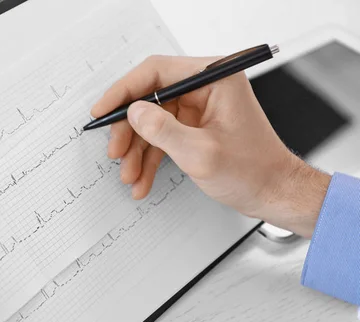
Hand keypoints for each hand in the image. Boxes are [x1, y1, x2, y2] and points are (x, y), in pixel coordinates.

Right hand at [92, 55, 330, 237]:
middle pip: (150, 99)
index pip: (157, 72)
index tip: (102, 110)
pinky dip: (150, 157)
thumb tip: (133, 112)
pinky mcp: (196, 125)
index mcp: (215, 79)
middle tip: (116, 152)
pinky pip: (163, 136)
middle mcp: (207, 87)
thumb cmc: (253, 172)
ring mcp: (200, 107)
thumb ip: (163, 130)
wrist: (273, 194)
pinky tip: (142, 178)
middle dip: (130, 130)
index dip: (123, 91)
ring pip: (152, 121)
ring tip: (130, 175)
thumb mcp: (201, 154)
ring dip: (137, 150)